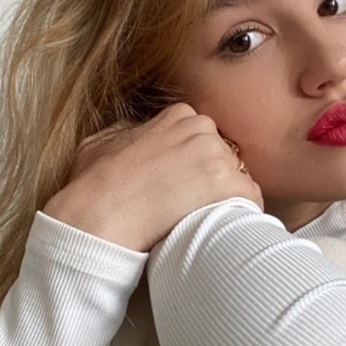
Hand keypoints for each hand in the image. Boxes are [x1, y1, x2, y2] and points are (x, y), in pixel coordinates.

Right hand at [43, 104, 262, 251]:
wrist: (98, 215)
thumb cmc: (93, 184)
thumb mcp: (101, 142)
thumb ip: (128, 131)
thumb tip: (137, 132)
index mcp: (178, 115)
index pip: (204, 137)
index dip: (196, 166)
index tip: (185, 187)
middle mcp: (202, 128)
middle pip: (225, 156)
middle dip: (214, 181)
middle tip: (197, 207)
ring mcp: (217, 155)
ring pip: (239, 178)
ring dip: (227, 200)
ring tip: (207, 222)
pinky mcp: (228, 184)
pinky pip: (251, 200)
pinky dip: (242, 216)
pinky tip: (224, 230)